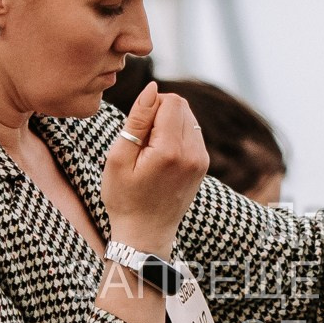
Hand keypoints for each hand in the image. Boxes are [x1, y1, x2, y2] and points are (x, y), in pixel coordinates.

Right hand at [101, 82, 209, 256]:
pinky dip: (176, 137)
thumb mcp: (119, 158)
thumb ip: (137, 119)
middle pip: (182, 106)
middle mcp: (194, 153)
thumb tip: (152, 88)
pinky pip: (192, 134)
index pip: (171, 101)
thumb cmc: (124, 198)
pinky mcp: (204, 165)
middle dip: (159, 114)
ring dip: (168, 125)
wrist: (145, 234)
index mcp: (171, 150)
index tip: (136, 130)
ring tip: (150, 152)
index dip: (150, 106)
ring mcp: (202, 160)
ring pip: (188, 118)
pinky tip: (160, 158)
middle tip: (141, 143)